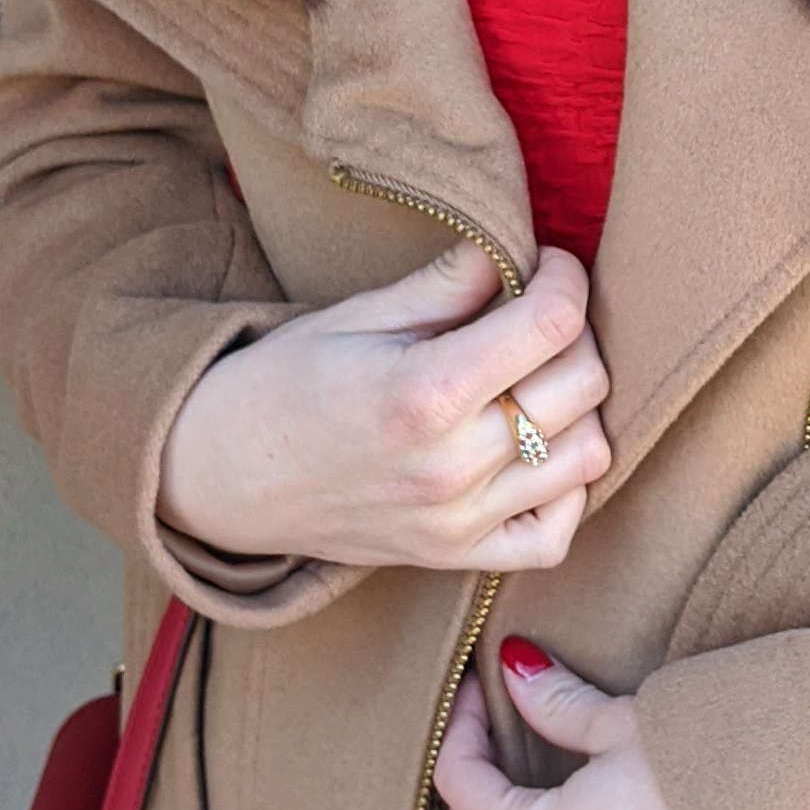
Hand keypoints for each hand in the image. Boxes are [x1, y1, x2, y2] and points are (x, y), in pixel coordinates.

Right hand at [157, 240, 607, 574]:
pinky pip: (556, 534)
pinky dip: (566, 491)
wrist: (220, 474)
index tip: (548, 264)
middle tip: (537, 316)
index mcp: (426, 391)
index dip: (565, 277)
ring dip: (578, 408)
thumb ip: (446, 285)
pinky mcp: (456, 557)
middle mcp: (453, 465)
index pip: (553, 322)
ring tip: (535, 381)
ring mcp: (459, 521)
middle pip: (584, 384)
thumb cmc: (283, 383)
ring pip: (588, 456)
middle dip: (576, 333)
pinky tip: (535, 452)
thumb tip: (518, 253)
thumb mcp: (357, 315)